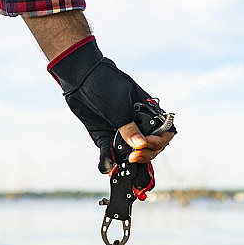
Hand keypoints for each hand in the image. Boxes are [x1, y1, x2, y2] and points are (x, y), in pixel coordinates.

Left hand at [48, 37, 170, 172]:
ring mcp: (122, 132)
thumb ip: (129, 126)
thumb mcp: (120, 105)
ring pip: (132, 153)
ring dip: (129, 161)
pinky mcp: (105, 137)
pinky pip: (109, 152)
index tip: (147, 144)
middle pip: (150, 147)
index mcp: (148, 113)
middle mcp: (138, 124)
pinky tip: (106, 167)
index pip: (164, 133)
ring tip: (123, 163)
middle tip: (134, 156)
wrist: (79, 77)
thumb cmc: (105, 83)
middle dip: (146, 154)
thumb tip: (141, 145)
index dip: (159, 142)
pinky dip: (108, 161)